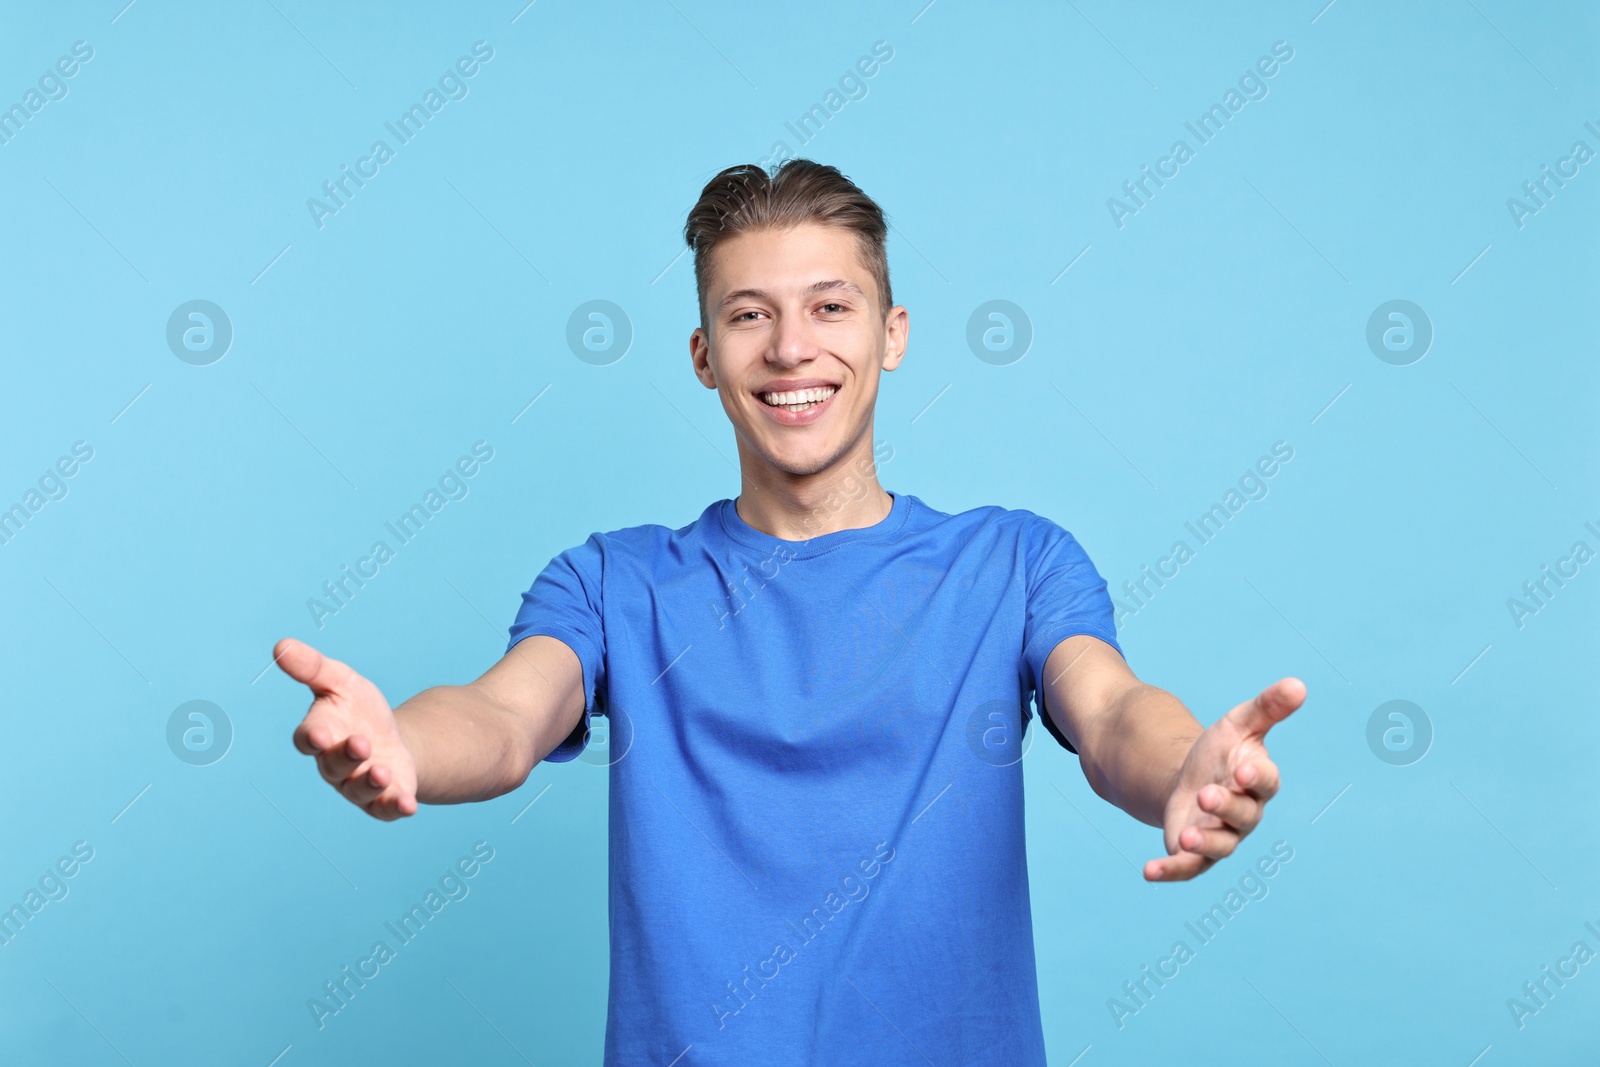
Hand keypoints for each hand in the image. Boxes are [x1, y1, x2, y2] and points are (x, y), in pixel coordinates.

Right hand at [276, 637, 418, 821]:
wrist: (394, 740)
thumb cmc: (360, 711)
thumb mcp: (342, 682)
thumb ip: (313, 667)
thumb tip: (280, 645)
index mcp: (320, 734)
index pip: (308, 738)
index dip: (312, 738)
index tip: (320, 734)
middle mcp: (334, 765)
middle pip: (334, 765)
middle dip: (346, 756)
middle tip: (361, 744)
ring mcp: (356, 786)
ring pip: (358, 790)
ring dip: (369, 782)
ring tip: (382, 771)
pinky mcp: (381, 801)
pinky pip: (384, 808)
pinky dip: (394, 806)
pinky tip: (408, 804)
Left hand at [1145, 677, 1304, 881]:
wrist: (1189, 778)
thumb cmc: (1222, 752)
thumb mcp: (1239, 723)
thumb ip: (1268, 707)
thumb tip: (1298, 684)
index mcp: (1258, 783)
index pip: (1265, 783)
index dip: (1256, 777)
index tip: (1243, 769)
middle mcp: (1244, 814)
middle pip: (1242, 815)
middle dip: (1225, 806)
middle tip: (1205, 794)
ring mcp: (1221, 836)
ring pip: (1219, 846)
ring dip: (1203, 842)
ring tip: (1185, 836)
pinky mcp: (1195, 853)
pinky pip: (1187, 867)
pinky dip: (1170, 871)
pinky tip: (1149, 871)